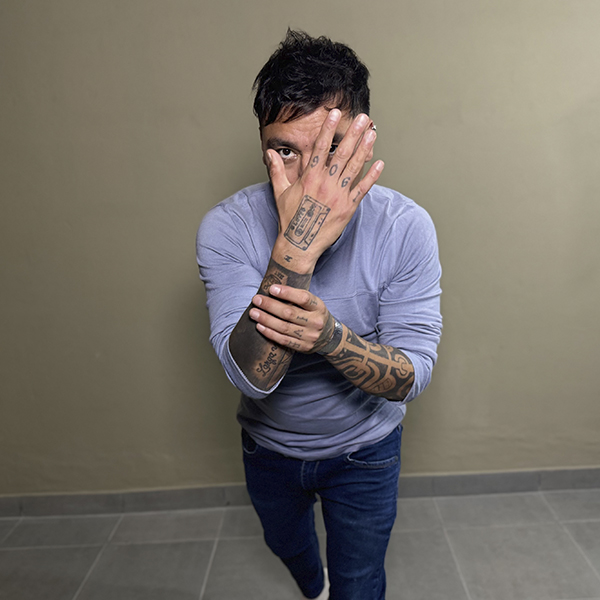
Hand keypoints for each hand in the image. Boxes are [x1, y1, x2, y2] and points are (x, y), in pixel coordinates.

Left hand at [248, 284, 335, 352]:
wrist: (328, 336)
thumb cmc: (315, 314)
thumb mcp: (313, 303)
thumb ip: (297, 297)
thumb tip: (273, 289)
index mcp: (319, 307)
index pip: (303, 298)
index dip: (286, 293)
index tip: (271, 288)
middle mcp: (315, 322)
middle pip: (289, 313)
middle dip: (270, 306)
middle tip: (256, 300)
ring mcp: (309, 336)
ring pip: (284, 327)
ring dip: (266, 319)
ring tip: (254, 313)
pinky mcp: (303, 347)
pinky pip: (283, 340)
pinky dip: (269, 333)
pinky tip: (260, 326)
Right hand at [267, 110, 383, 264]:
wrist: (299, 244)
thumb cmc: (289, 219)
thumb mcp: (280, 192)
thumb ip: (277, 170)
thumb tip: (270, 153)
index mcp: (309, 178)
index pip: (320, 148)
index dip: (328, 129)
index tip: (334, 114)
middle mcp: (325, 184)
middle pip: (342, 153)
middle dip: (353, 134)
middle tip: (362, 118)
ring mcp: (338, 196)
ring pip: (354, 167)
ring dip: (364, 149)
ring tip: (372, 133)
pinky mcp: (348, 208)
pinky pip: (362, 189)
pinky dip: (372, 176)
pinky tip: (379, 164)